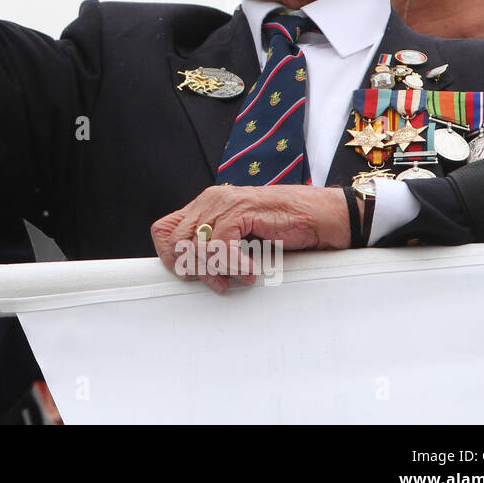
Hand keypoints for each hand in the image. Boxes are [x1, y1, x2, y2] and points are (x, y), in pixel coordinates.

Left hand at [150, 185, 349, 292]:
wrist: (320, 216)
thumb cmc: (283, 228)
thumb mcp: (240, 239)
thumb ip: (214, 246)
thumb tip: (190, 271)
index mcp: (205, 206)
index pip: (163, 230)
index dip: (168, 256)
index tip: (188, 275)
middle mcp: (210, 201)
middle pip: (175, 240)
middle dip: (193, 267)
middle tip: (218, 281)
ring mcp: (225, 203)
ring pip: (196, 244)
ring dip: (215, 269)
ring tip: (236, 277)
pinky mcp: (243, 210)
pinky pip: (222, 244)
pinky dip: (234, 264)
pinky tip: (252, 270)